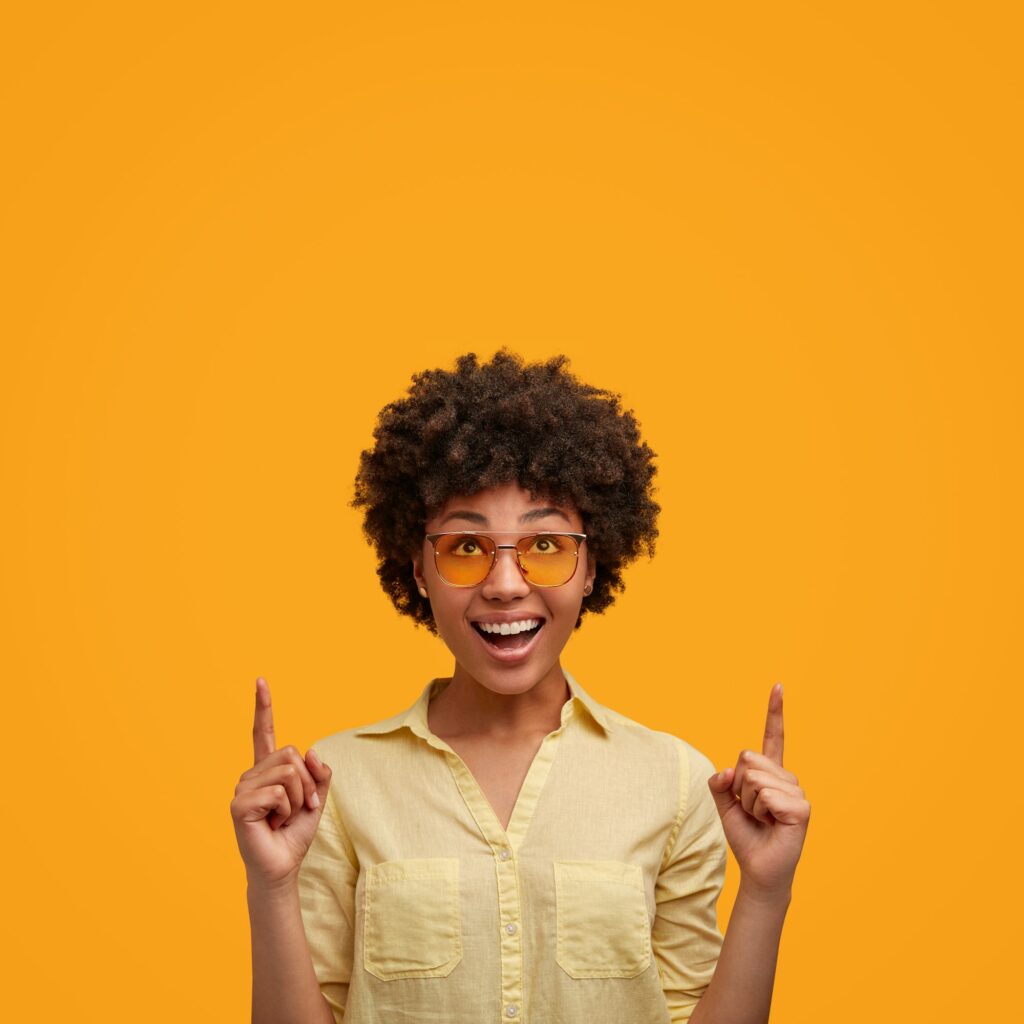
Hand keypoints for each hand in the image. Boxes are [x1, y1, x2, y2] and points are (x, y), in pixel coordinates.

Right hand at [230, 677, 332, 890]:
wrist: (282, 867)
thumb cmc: (294, 835)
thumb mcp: (316, 799)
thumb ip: (318, 774)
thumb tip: (310, 753)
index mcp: (267, 771)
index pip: (264, 732)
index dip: (263, 706)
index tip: (260, 680)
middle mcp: (251, 775)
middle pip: (291, 754)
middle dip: (307, 783)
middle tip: (299, 808)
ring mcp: (242, 788)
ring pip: (288, 772)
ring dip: (298, 798)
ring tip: (284, 817)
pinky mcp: (239, 804)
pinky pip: (279, 792)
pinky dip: (287, 809)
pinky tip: (274, 823)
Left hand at [707, 683, 810, 899]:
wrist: (758, 869)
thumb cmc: (746, 836)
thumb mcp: (725, 805)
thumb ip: (720, 784)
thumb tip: (727, 771)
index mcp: (770, 773)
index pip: (773, 737)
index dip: (774, 711)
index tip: (778, 686)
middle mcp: (786, 778)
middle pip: (747, 758)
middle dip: (738, 787)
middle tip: (752, 810)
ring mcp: (796, 791)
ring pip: (753, 778)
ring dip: (748, 803)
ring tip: (762, 819)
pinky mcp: (801, 808)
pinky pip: (766, 795)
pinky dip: (760, 811)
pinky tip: (771, 824)